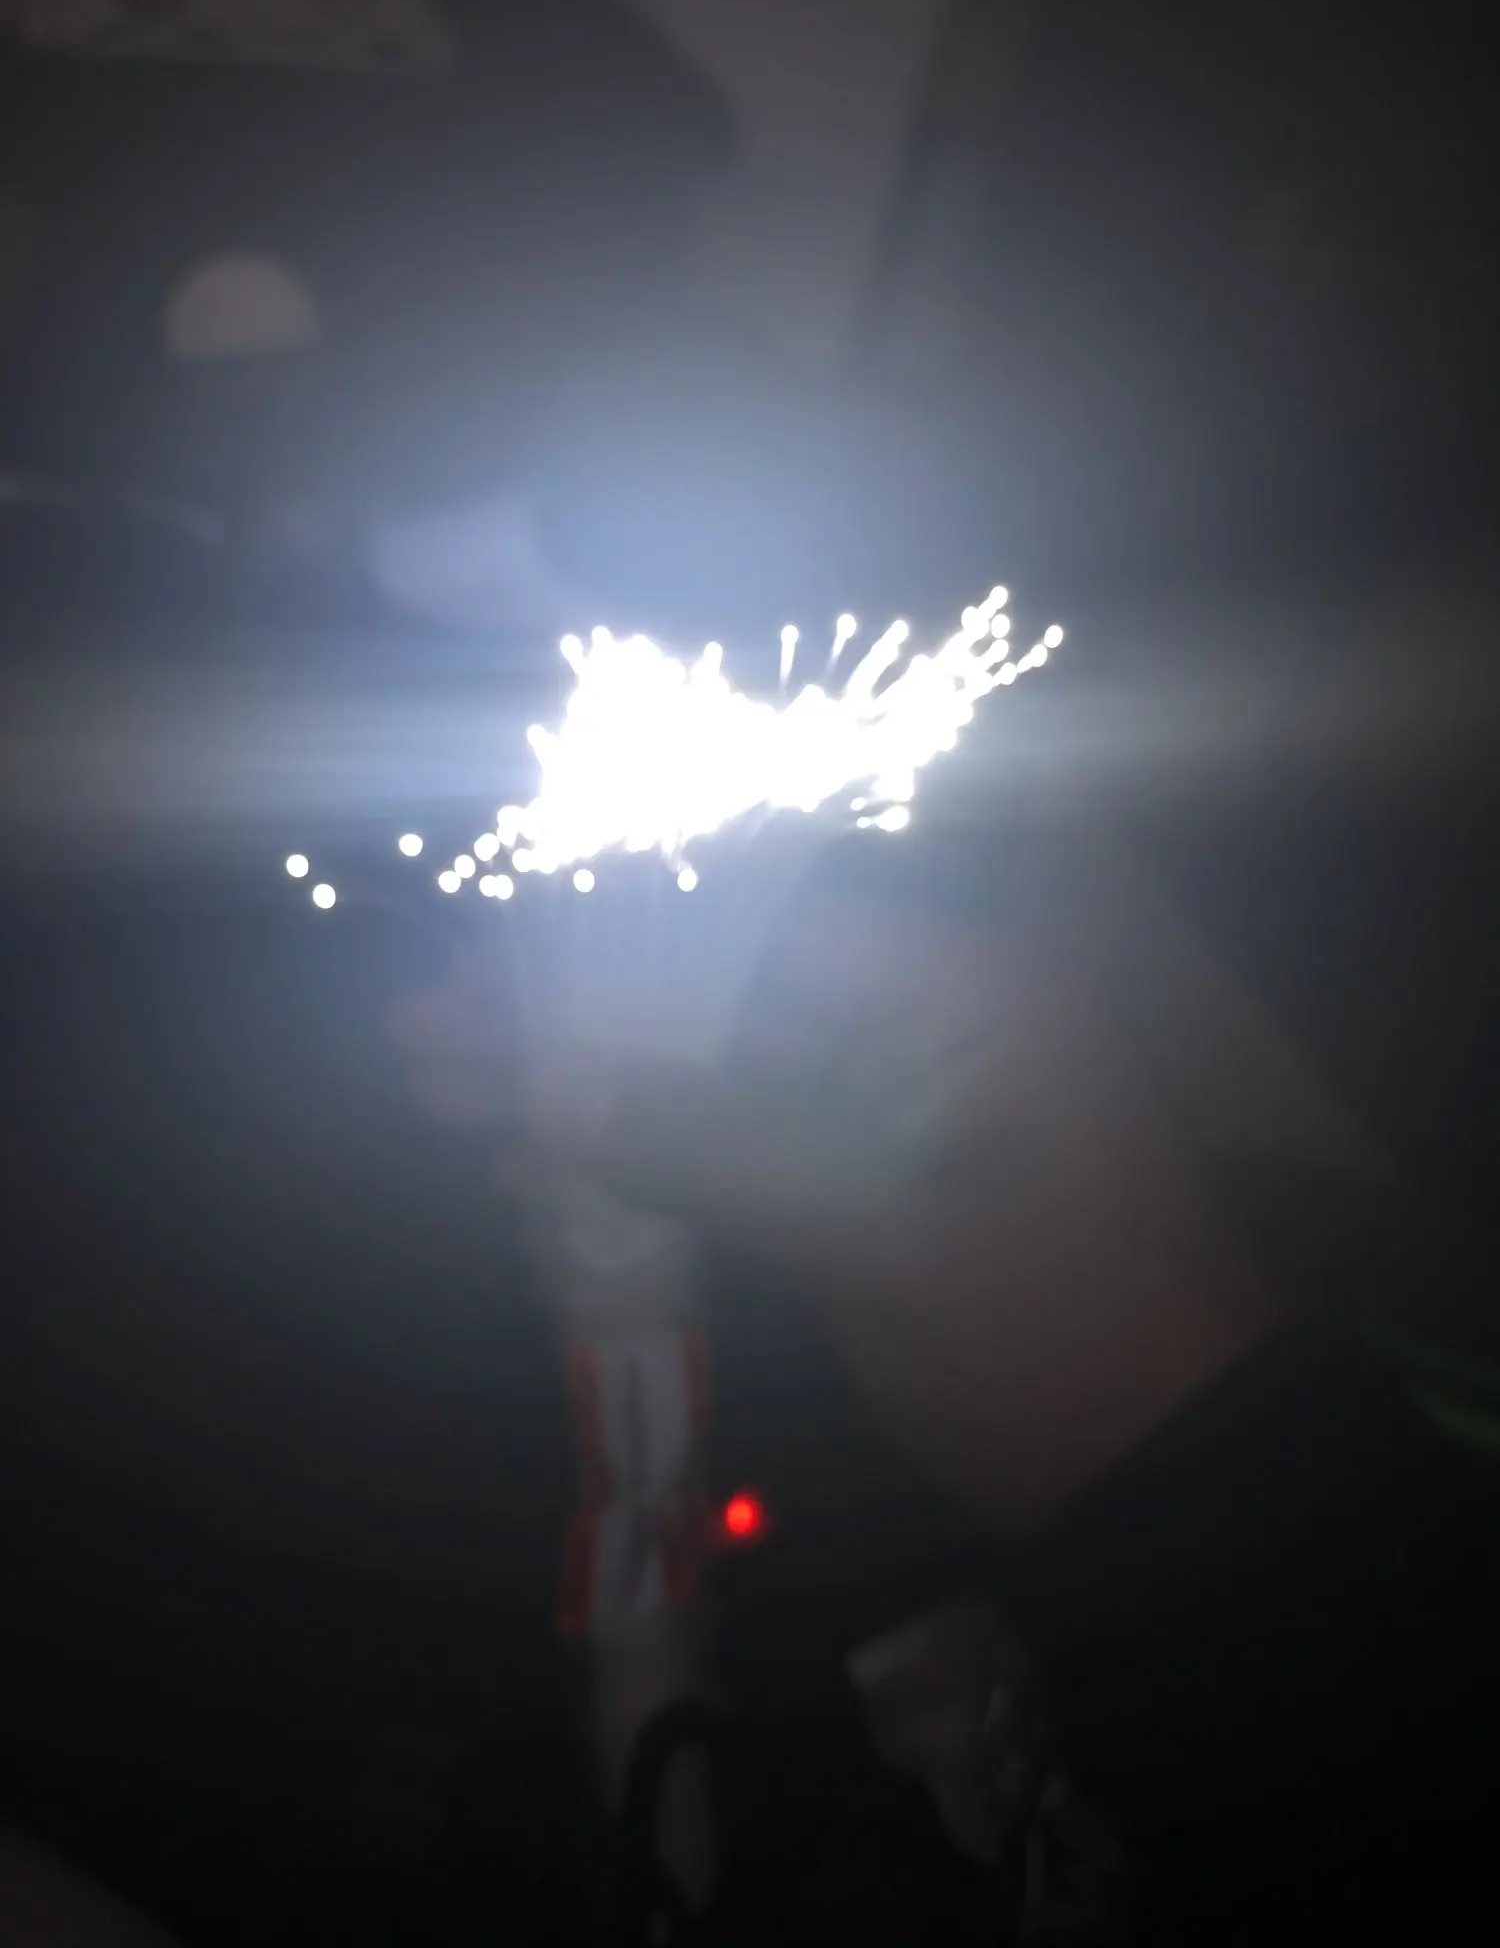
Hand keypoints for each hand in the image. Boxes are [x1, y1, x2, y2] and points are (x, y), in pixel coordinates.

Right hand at [387, 834, 1287, 1534]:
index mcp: (946, 985)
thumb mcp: (874, 1229)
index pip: (746, 924)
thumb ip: (701, 1140)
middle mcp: (911, 1022)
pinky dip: (638, 1159)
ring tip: (435, 1090)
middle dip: (567, 1020)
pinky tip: (528, 1165)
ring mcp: (881, 1109)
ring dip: (583, 1090)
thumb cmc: (1045, 1329)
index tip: (482, 958)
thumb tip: (532, 1077)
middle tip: (422, 1035)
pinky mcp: (857, 1188)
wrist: (1159, 1473)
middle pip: (709, 996)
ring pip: (706, 1076)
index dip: (606, 941)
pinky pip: (730, 1148)